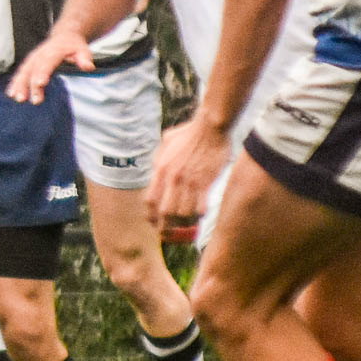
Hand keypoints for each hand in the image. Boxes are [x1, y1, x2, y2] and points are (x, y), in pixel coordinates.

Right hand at [6, 27, 91, 104]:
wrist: (64, 36)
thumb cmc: (74, 46)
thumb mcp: (83, 49)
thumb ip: (84, 58)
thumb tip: (87, 66)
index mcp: (54, 50)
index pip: (47, 62)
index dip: (42, 72)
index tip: (40, 83)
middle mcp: (41, 53)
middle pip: (33, 69)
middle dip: (29, 84)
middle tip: (30, 99)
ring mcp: (34, 58)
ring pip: (24, 71)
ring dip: (19, 84)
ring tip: (17, 98)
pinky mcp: (30, 63)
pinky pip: (21, 72)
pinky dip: (15, 82)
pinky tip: (11, 93)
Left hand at [145, 111, 229, 228]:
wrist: (210, 128)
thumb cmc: (188, 133)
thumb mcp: (166, 142)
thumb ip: (159, 157)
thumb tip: (156, 166)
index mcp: (161, 169)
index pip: (150, 200)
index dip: (150, 215)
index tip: (154, 222)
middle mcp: (173, 178)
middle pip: (165, 212)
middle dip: (165, 226)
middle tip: (168, 232)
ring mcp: (190, 181)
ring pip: (183, 213)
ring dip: (184, 223)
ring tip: (185, 226)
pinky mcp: (206, 183)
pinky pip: (201, 207)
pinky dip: (199, 215)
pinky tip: (200, 215)